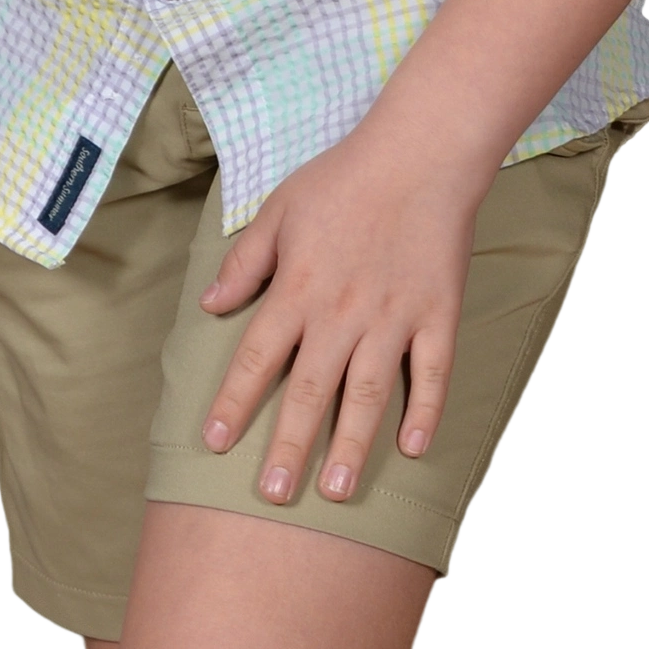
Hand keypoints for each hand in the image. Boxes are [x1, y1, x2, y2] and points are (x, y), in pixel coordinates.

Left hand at [195, 126, 490, 506]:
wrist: (421, 153)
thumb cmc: (344, 177)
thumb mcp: (279, 209)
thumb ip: (244, 262)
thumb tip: (210, 306)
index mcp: (297, 288)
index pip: (255, 358)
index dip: (233, 404)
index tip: (215, 444)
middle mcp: (341, 313)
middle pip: (308, 392)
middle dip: (288, 448)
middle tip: (273, 496)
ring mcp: (393, 318)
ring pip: (367, 394)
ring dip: (350, 445)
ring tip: (334, 490)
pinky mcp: (437, 315)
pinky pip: (431, 373)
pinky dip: (423, 411)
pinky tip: (411, 447)